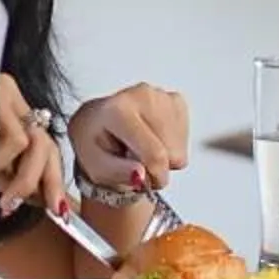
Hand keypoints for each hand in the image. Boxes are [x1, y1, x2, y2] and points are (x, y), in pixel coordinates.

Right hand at [0, 72, 69, 218]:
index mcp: (11, 110)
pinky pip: (14, 139)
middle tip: (27, 206)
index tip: (57, 208)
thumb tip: (29, 200)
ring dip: (17, 177)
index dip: (53, 177)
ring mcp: (3, 91)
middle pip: (47, 143)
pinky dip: (1, 162)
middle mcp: (12, 97)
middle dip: (45, 182)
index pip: (45, 143)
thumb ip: (1, 172)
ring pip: (33, 144)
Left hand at [68, 84, 189, 194]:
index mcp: (118, 110)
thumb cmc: (94, 144)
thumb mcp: (94, 166)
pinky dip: (170, 145)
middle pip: (171, 151)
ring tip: (139, 148)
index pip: (154, 152)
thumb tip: (142, 176)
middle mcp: (143, 95)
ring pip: (179, 148)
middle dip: (157, 166)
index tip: (146, 183)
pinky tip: (151, 139)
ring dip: (163, 156)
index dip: (155, 176)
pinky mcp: (175, 100)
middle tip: (133, 160)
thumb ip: (117, 173)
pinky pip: (184, 139)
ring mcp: (162, 96)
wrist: (97, 123)